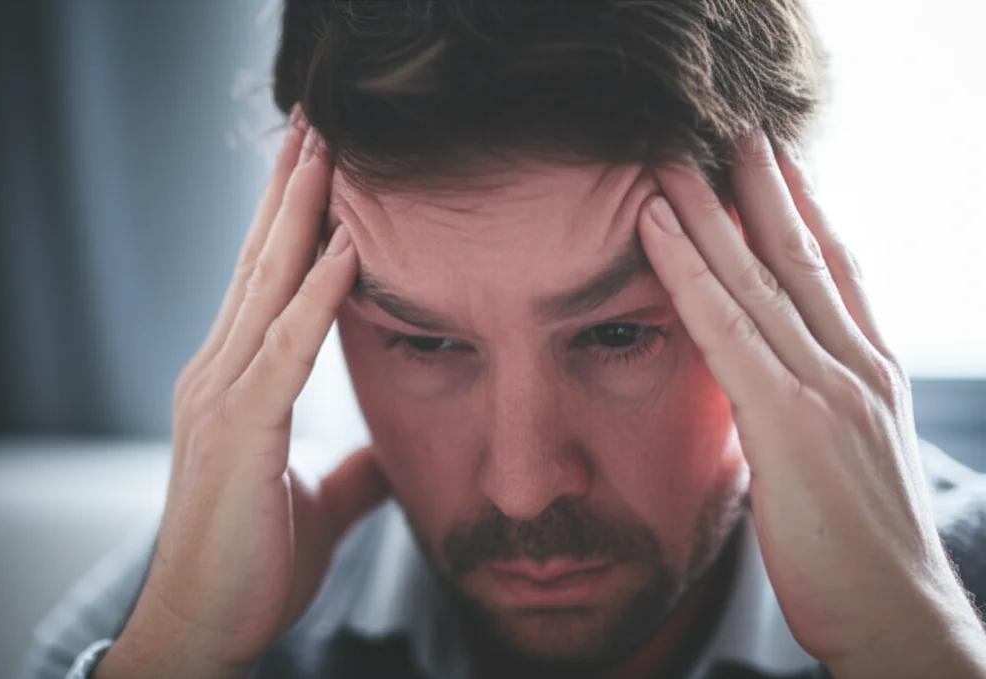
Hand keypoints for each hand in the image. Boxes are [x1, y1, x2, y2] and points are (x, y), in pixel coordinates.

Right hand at [96, 107, 389, 678]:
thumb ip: (351, 467)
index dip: (291, 219)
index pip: (265, 281)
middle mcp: (219, 372)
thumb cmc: (251, 559)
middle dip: (290, 190)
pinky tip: (345, 250)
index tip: (318, 164)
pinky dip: (315, 296)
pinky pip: (285, 350)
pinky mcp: (237, 431)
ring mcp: (222, 397)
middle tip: (315, 123)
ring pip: (265, 287)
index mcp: (237, 381)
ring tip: (327, 152)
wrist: (203, 625)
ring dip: (299, 216)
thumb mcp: (316, 499)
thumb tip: (387, 450)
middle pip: (259, 262)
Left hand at [637, 132, 985, 677]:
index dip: (803, 210)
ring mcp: (828, 388)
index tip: (773, 164)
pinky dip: (690, 273)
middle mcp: (856, 364)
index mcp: (871, 371)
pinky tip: (660, 230)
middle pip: (801, 255)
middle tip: (730, 131)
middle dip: (761, 189)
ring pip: (761, 279)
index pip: (836, 270)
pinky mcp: (791, 422)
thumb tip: (766, 375)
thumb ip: (811, 402)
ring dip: (715, 211)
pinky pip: (728, 330)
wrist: (897, 614)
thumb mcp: (843, 455)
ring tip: (680, 159)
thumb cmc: (860, 546)